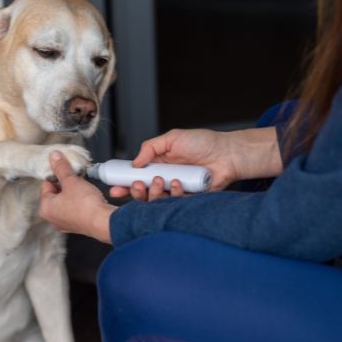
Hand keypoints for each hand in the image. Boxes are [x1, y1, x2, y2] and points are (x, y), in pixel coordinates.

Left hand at [39, 151, 115, 243]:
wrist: (104, 222)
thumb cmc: (85, 204)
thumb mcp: (71, 181)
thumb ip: (61, 167)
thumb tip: (54, 156)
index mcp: (45, 208)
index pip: (46, 185)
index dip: (57, 175)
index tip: (65, 170)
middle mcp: (53, 219)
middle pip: (56, 194)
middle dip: (66, 184)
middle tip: (76, 178)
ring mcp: (65, 224)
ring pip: (66, 201)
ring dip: (73, 192)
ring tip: (83, 187)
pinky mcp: (77, 226)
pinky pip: (75, 209)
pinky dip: (80, 202)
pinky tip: (88, 197)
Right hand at [110, 127, 281, 200]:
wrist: (228, 153)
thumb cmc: (203, 143)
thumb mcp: (172, 138)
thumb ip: (150, 148)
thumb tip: (135, 163)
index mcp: (158, 166)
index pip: (136, 178)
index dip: (124, 184)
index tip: (114, 187)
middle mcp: (166, 180)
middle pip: (143, 193)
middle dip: (135, 192)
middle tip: (135, 186)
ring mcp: (177, 191)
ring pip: (157, 201)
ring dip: (154, 193)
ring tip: (159, 181)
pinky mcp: (189, 200)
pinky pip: (175, 204)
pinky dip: (173, 195)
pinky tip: (177, 184)